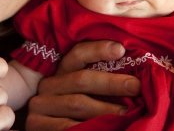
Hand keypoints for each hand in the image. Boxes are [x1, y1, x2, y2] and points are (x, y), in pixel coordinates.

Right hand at [26, 40, 140, 130]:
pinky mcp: (38, 126)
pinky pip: (66, 126)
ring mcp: (40, 107)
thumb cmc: (74, 107)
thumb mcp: (82, 89)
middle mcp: (48, 86)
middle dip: (112, 83)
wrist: (47, 127)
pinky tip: (104, 127)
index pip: (78, 54)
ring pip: (76, 104)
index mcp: (60, 70)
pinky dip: (88, 127)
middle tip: (136, 87)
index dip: (99, 50)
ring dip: (105, 108)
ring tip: (126, 112)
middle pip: (81, 79)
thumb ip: (99, 76)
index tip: (121, 50)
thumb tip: (128, 66)